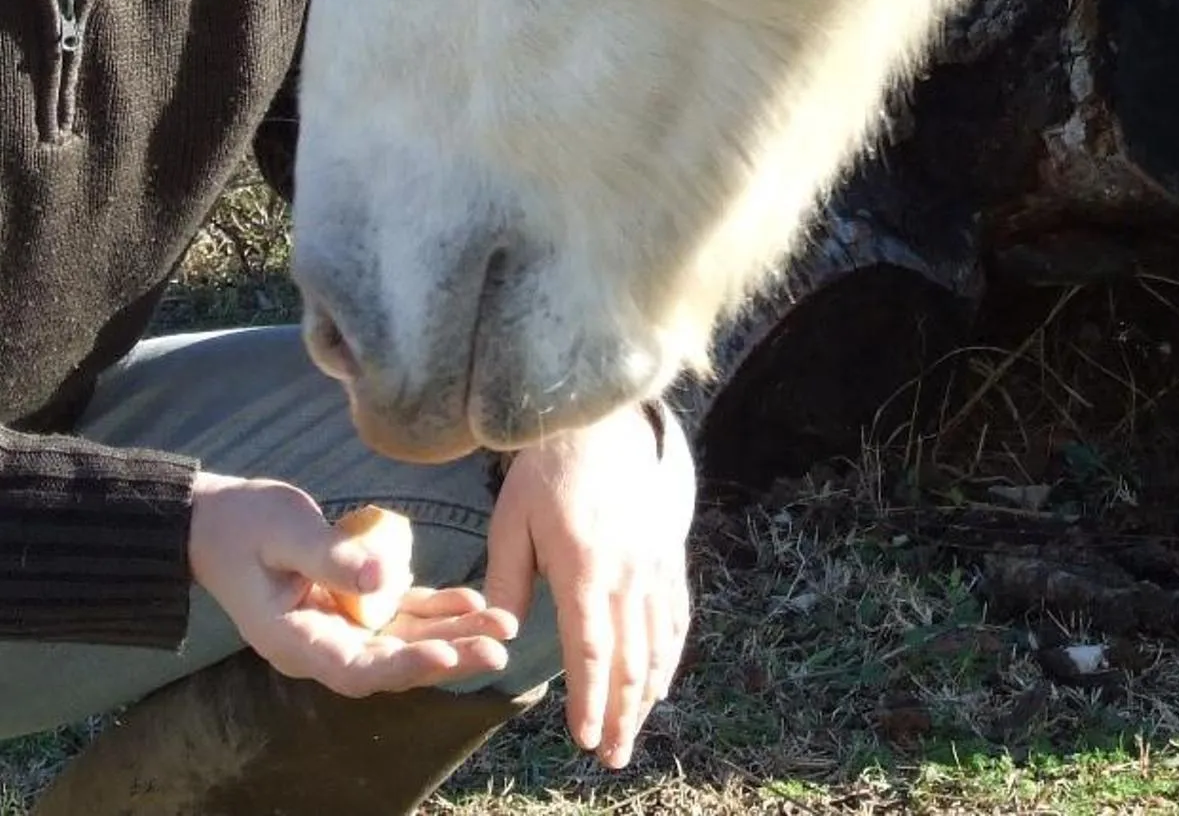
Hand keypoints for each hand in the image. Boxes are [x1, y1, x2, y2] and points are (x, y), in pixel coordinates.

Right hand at [187, 474, 517, 695]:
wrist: (216, 521)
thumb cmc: (243, 522)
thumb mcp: (282, 530)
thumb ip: (328, 556)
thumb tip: (382, 576)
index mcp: (295, 640)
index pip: (357, 669)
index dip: (405, 667)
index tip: (449, 655)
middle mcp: (321, 645)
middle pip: (392, 663)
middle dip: (448, 656)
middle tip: (500, 648)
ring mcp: (338, 628)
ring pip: (404, 641)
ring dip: (453, 635)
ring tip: (503, 626)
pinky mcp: (352, 605)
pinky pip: (400, 615)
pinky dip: (436, 610)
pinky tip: (472, 600)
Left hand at [483, 404, 696, 767]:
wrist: (605, 421)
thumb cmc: (547, 471)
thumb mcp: (512, 520)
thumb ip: (507, 579)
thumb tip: (502, 633)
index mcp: (585, 569)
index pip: (590, 651)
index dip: (589, 699)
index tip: (584, 739)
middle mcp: (627, 575)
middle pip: (630, 660)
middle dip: (621, 715)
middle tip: (612, 757)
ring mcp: (654, 566)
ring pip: (657, 645)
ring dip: (647, 696)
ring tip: (634, 734)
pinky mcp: (668, 556)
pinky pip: (675, 616)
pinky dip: (670, 655)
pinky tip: (661, 682)